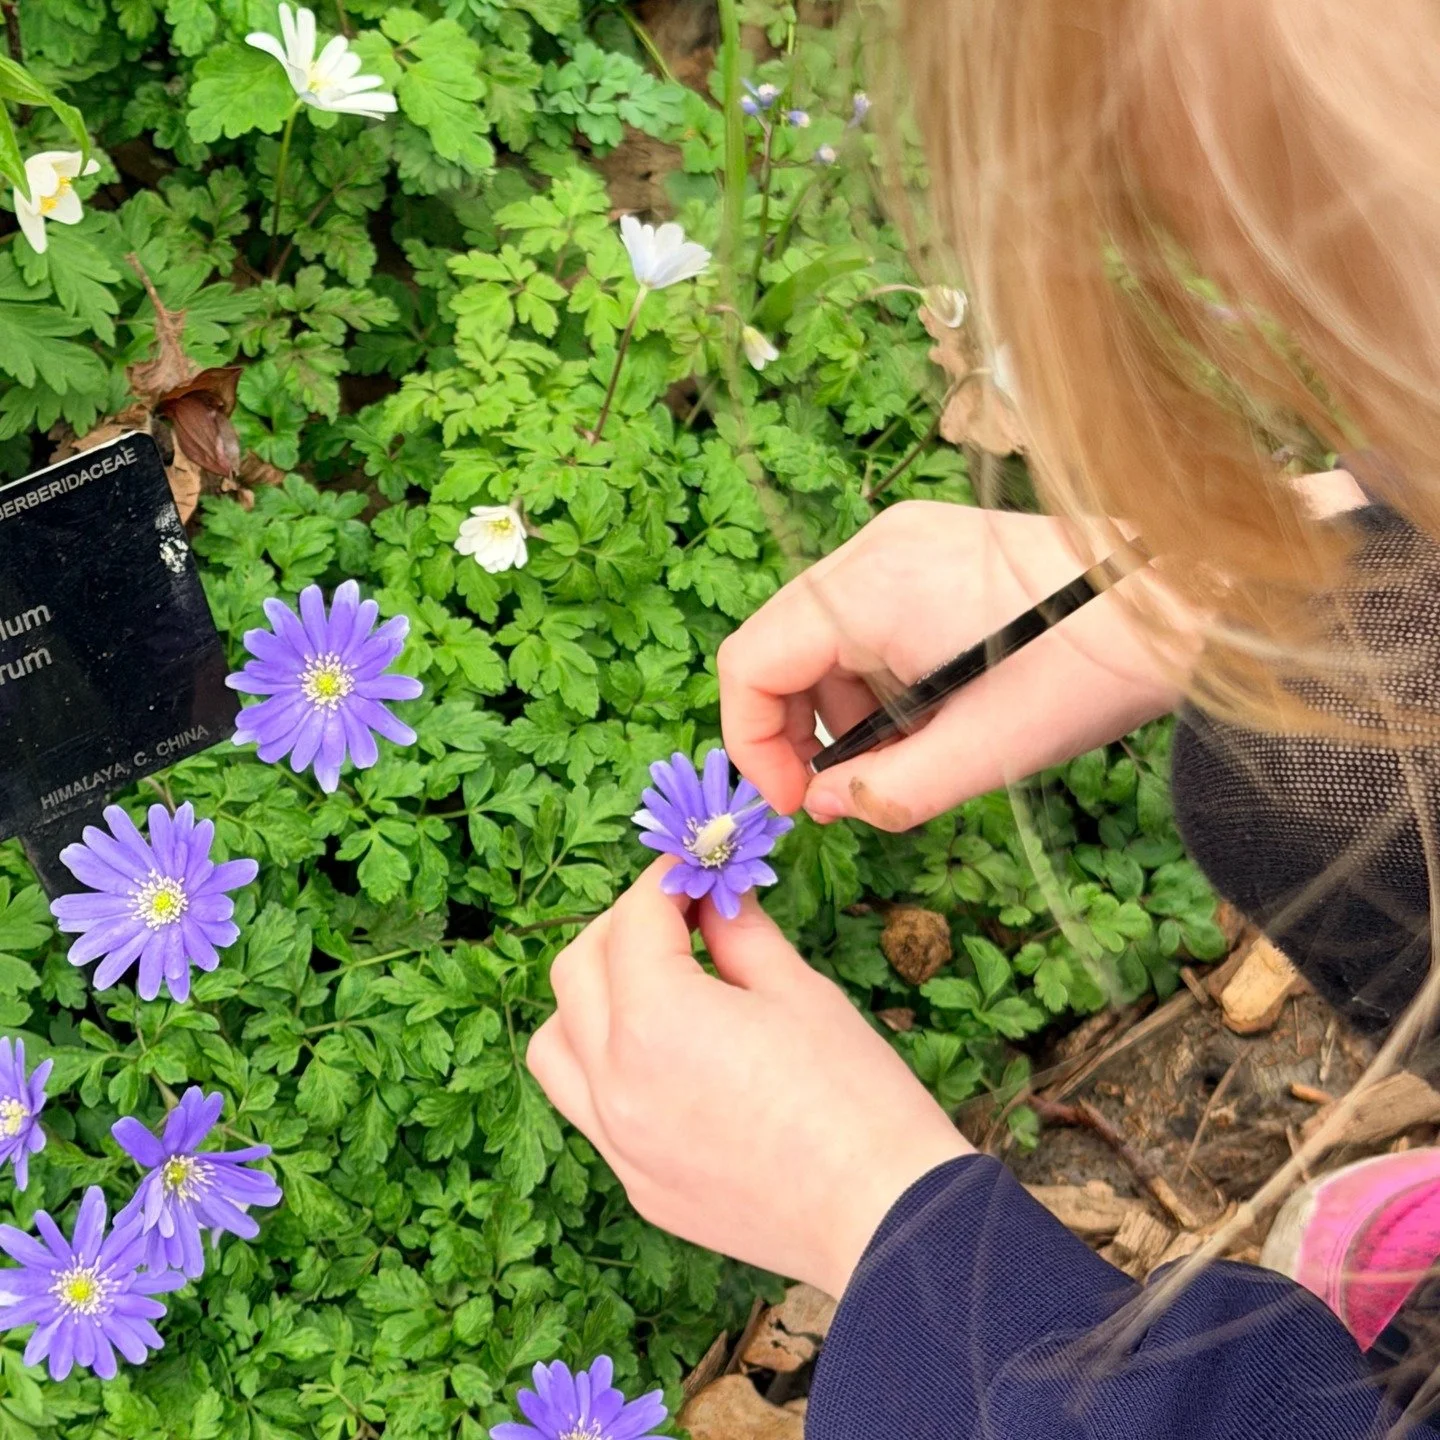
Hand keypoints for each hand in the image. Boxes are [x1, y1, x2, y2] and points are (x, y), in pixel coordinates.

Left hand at [526, 861, 972, 1297]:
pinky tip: (663, 1056)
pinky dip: (603, 1063)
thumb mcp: (798, 991)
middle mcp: (615, 1081)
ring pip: (555, 1044)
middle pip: (576, 970)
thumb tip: (710, 900)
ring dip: (588, 998)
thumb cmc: (856, 1098)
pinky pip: (587, 1106)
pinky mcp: (636, 1184)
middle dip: (621, 927)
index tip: (693, 870)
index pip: (635, 920)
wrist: (885, 1216)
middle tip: (676, 916)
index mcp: (657, 1019)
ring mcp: (618, 1141)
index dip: (665, 882)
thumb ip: (737, 934)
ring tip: (650, 986)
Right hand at [718, 500, 1191, 829]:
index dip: (753, 744)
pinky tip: (930, 711)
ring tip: (907, 754)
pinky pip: (862, 618)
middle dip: (799, 729)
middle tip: (849, 789)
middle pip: (777, 647)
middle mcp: (870, 550)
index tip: (798, 803)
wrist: (1190, 597)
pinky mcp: (927, 548)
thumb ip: (890, 790)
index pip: (748, 663)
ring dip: (842, 708)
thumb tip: (824, 806)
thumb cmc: (1093, 669)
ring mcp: (899, 541)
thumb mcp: (988, 752)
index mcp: (869, 590)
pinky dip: (874, 675)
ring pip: (818, 636)